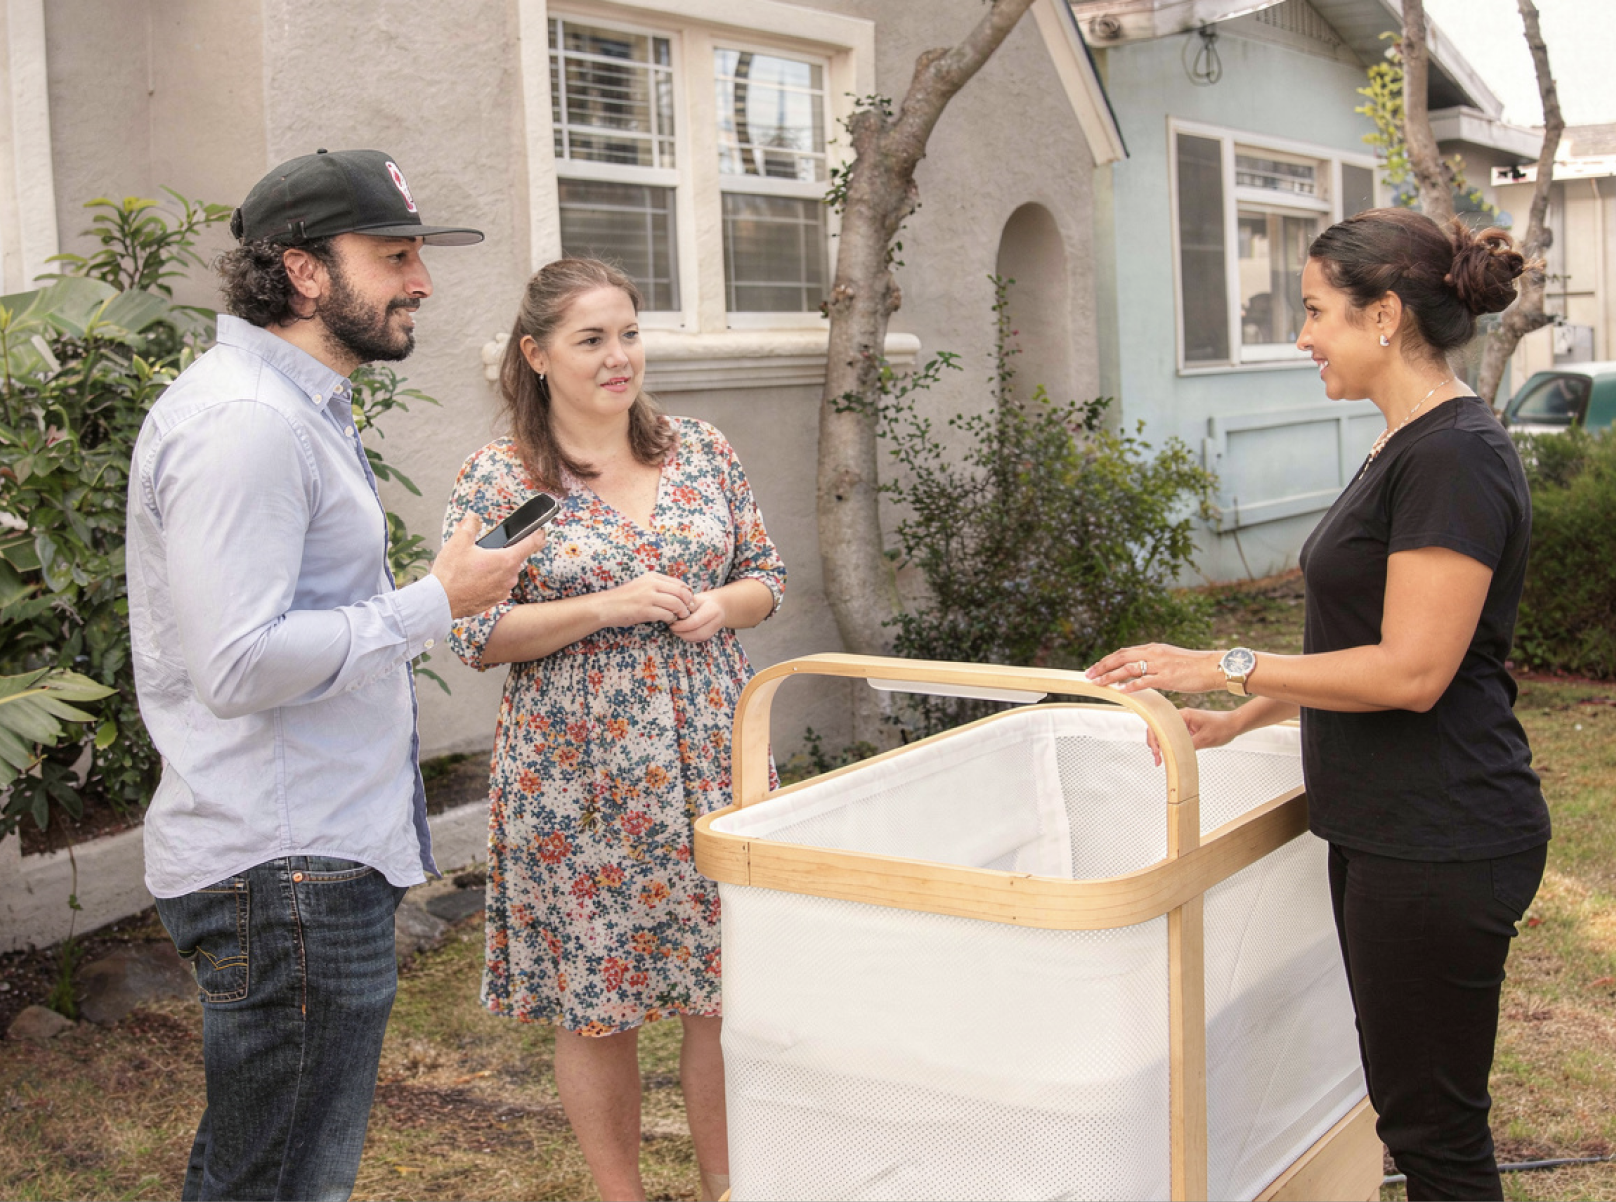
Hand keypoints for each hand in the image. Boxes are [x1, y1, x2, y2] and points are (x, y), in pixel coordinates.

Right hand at [431, 514, 547, 618]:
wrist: (440, 601)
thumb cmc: (450, 574)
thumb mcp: (458, 542)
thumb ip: (470, 526)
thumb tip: (474, 517)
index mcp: (506, 560)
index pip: (530, 544)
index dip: (538, 536)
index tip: (542, 533)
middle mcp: (508, 577)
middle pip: (515, 559)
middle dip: (504, 553)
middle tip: (485, 551)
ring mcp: (502, 591)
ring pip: (506, 574)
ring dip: (496, 568)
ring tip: (476, 567)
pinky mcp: (494, 601)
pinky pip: (498, 587)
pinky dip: (490, 582)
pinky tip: (475, 580)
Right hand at [603, 571, 696, 627]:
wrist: (606, 606)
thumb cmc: (624, 598)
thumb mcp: (642, 585)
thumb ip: (658, 587)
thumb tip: (678, 594)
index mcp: (652, 576)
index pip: (679, 583)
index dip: (688, 594)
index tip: (689, 603)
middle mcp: (652, 584)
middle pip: (681, 592)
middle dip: (688, 604)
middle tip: (688, 612)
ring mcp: (648, 596)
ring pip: (676, 603)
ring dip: (681, 612)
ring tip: (679, 617)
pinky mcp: (645, 610)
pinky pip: (666, 614)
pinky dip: (671, 619)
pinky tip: (668, 621)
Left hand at [669, 592, 725, 642]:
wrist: (720, 607)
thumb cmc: (705, 601)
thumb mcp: (697, 598)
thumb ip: (688, 604)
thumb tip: (675, 612)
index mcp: (712, 610)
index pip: (695, 622)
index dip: (682, 625)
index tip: (672, 623)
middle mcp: (715, 622)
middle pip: (697, 633)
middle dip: (682, 632)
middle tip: (671, 627)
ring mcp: (714, 631)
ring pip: (697, 638)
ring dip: (684, 635)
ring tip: (675, 629)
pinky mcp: (710, 636)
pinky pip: (697, 639)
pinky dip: (687, 637)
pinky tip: (681, 631)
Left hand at [1085, 643, 1222, 694]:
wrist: (1213, 667)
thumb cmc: (1195, 666)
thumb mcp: (1170, 659)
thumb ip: (1155, 662)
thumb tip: (1143, 669)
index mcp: (1154, 648)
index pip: (1124, 652)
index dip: (1108, 659)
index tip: (1096, 667)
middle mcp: (1153, 654)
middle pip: (1120, 657)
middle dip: (1102, 666)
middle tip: (1088, 674)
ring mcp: (1159, 665)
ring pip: (1127, 669)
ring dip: (1109, 676)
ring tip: (1097, 683)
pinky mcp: (1166, 678)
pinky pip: (1143, 682)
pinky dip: (1129, 686)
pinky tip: (1120, 692)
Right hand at [1145, 707, 1242, 766]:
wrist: (1234, 724)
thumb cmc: (1223, 727)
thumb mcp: (1204, 739)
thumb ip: (1187, 745)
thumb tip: (1172, 753)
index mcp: (1183, 715)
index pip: (1160, 724)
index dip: (1155, 739)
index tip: (1157, 752)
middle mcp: (1181, 717)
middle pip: (1159, 728)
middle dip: (1155, 744)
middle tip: (1157, 759)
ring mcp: (1183, 723)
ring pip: (1165, 733)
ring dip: (1161, 745)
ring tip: (1160, 759)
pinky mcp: (1187, 728)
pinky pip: (1173, 736)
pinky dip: (1169, 745)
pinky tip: (1168, 755)